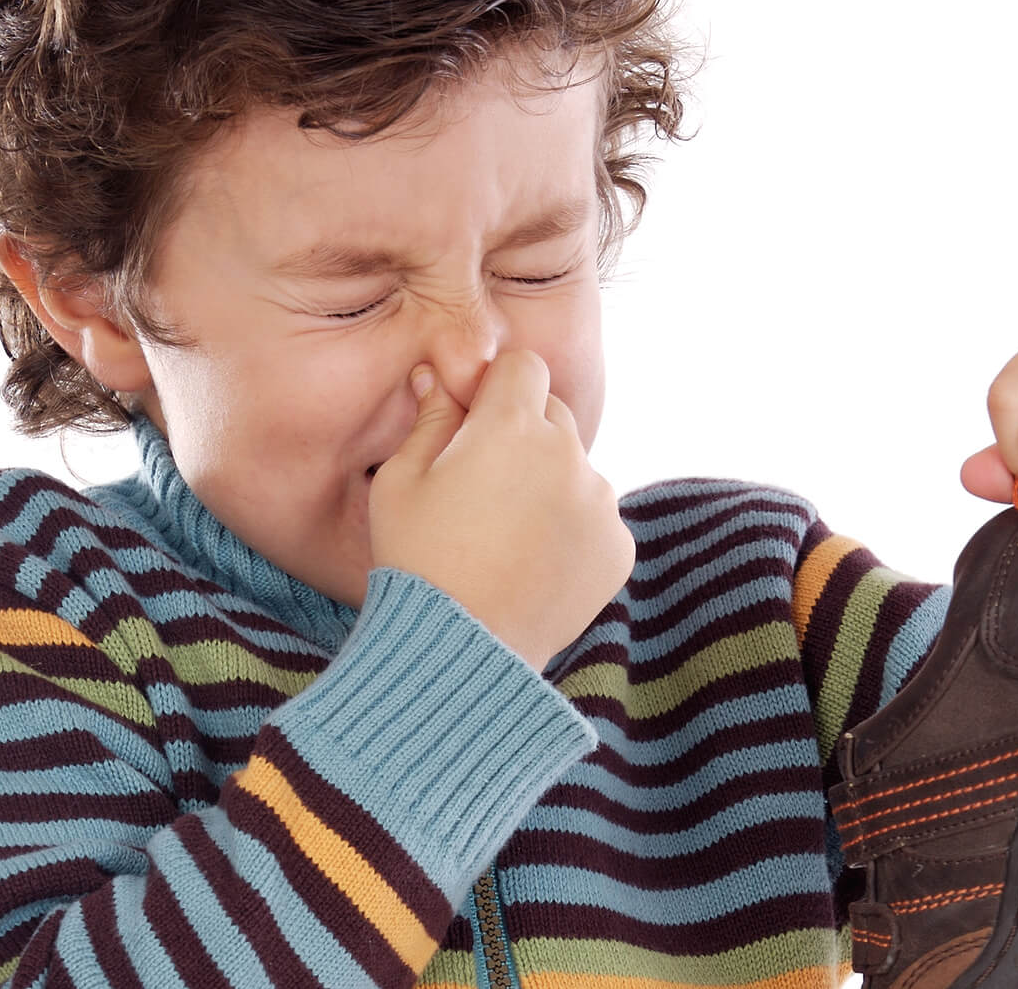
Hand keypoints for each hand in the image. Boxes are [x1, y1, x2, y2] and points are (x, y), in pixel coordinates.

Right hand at [367, 349, 635, 671]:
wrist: (460, 651)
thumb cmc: (417, 561)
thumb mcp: (399, 482)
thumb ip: (429, 418)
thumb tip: (435, 374)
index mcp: (512, 427)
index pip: (522, 366)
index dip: (496, 387)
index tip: (474, 420)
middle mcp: (568, 454)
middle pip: (552, 414)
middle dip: (523, 434)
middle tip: (482, 487)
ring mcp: (600, 502)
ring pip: (576, 469)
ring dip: (549, 483)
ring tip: (504, 535)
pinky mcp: (618, 546)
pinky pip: (595, 518)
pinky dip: (571, 531)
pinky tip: (531, 564)